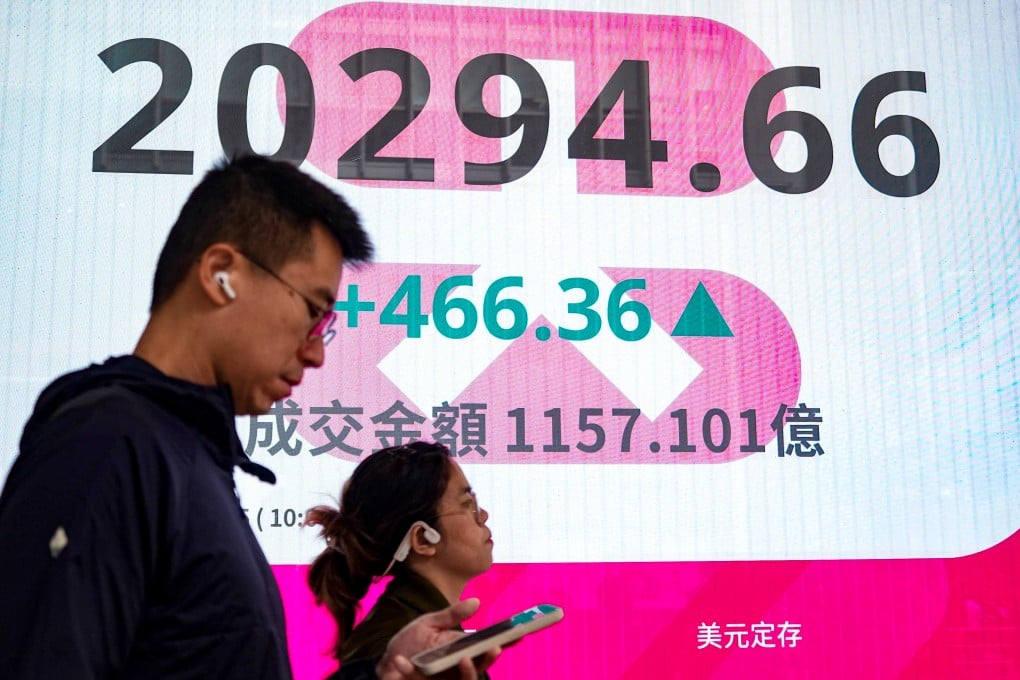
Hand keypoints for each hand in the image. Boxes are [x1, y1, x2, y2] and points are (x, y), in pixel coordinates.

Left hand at [376, 598, 500, 679]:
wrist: (385, 661)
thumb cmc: (411, 642)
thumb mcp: (430, 623)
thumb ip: (451, 615)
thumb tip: (476, 602)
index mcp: (460, 651)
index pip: (486, 649)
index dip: (505, 642)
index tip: (520, 633)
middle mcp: (455, 669)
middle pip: (480, 668)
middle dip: (489, 660)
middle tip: (494, 647)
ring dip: (466, 673)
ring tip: (462, 658)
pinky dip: (408, 672)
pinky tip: (400, 662)